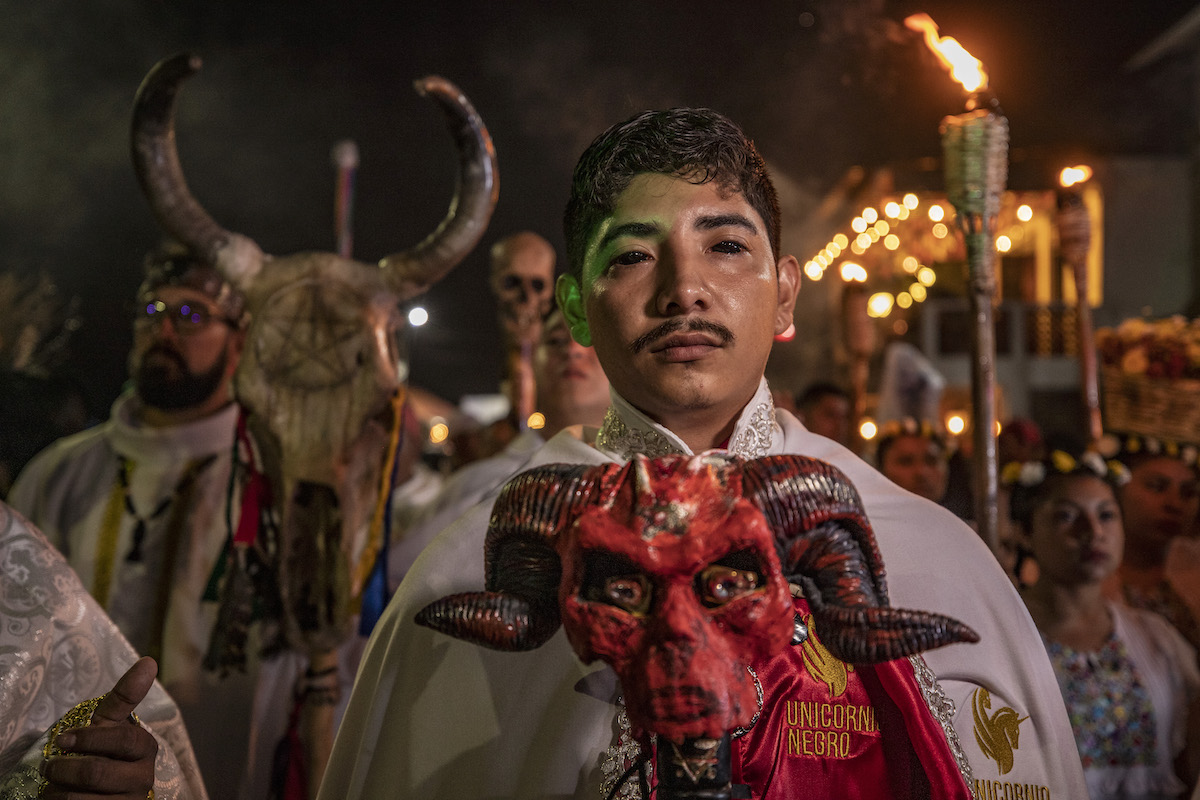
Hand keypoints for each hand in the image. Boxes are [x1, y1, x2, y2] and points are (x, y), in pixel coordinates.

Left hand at [42, 656, 159, 798]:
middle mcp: (143, 779)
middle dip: (65, 769)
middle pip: (98, 773)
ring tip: (53, 784)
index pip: (122, 741)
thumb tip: (149, 661)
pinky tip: (59, 798)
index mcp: (145, 750)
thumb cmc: (102, 751)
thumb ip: (125, 695)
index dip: (89, 739)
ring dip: (58, 791)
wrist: (101, 792)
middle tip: (49, 767)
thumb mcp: (109, 724)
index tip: (62, 739)